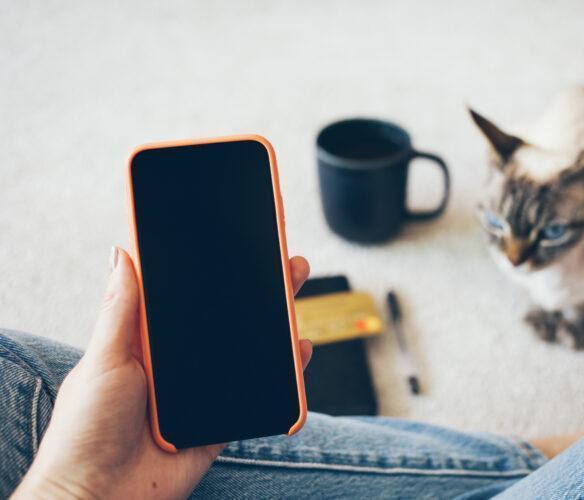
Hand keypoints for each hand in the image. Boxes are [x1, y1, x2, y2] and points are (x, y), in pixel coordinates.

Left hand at [13, 248, 312, 498]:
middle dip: (258, 290)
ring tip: (294, 296)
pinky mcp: (222, 420)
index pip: (189, 297)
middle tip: (283, 262)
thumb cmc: (86, 431)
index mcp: (150, 342)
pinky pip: (259, 393)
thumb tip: (122, 252)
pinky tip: (298, 351)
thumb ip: (121, 309)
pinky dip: (283, 375)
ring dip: (275, 327)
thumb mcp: (104, 359)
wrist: (100, 498)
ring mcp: (204, 391)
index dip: (214, 271)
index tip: (239, 243)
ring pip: (248, 353)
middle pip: (227, 320)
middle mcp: (181, 364)